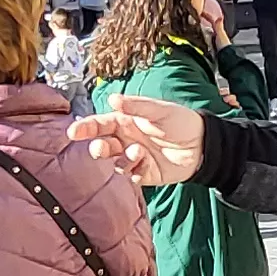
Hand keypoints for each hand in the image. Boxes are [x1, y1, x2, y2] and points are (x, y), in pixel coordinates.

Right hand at [69, 94, 204, 186]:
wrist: (203, 144)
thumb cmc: (181, 121)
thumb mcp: (159, 110)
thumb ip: (136, 106)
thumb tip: (112, 99)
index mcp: (126, 122)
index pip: (100, 124)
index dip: (85, 128)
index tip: (73, 132)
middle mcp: (127, 140)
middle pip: (103, 145)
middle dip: (99, 147)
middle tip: (101, 147)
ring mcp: (135, 158)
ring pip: (116, 163)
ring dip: (122, 159)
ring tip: (138, 152)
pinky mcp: (145, 174)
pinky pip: (132, 176)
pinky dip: (135, 172)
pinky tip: (146, 164)